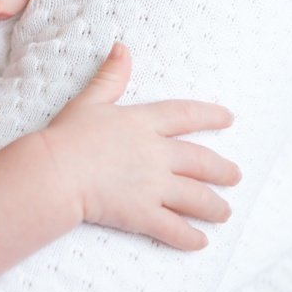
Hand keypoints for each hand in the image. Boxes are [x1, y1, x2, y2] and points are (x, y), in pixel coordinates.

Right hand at [45, 44, 239, 249]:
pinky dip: (189, 238)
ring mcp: (152, 186)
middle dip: (222, 170)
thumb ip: (110, 77)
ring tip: (224, 212)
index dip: (209, 116)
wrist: (56, 172)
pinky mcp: (142, 214)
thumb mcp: (90, 101)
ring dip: (214, 206)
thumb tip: (122, 48)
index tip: (228, 119)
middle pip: (200, 161)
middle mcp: (156, 155)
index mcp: (143, 124)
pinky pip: (174, 229)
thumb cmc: (68, 136)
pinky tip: (200, 242)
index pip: (185, 115)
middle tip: (235, 176)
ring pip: (195, 198)